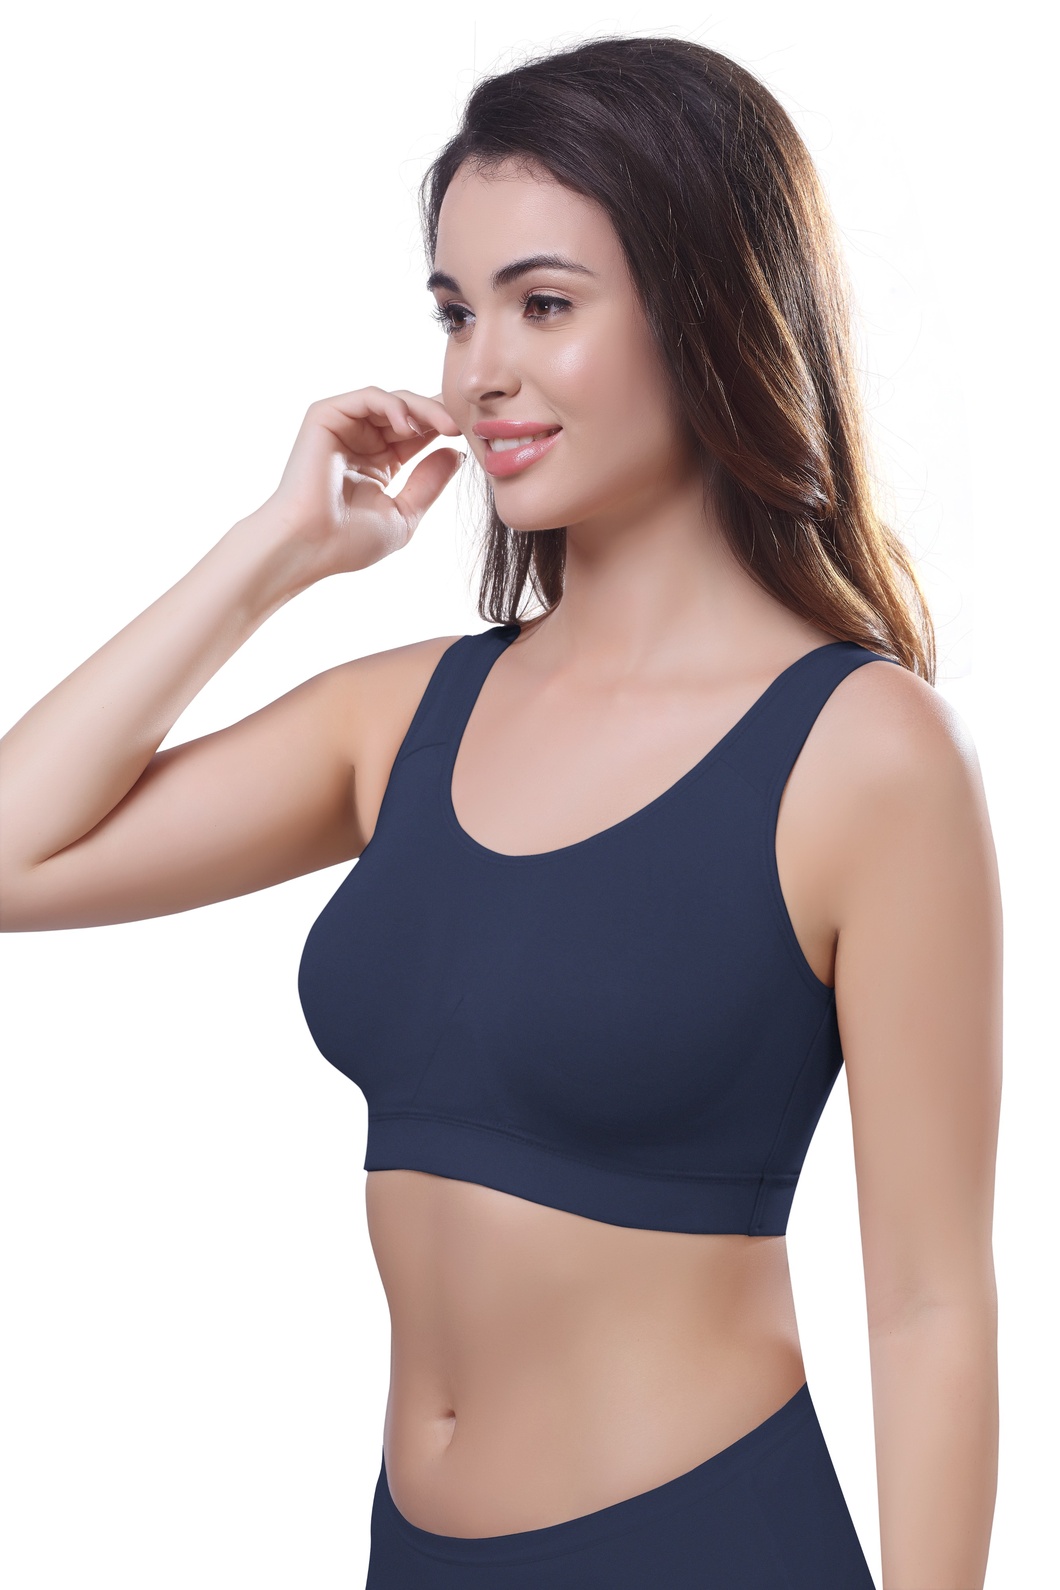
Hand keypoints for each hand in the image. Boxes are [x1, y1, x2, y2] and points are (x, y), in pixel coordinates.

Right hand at [253, 386, 464, 581]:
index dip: (444, 431)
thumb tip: (457, 455)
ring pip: (392, 401)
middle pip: (409, 413)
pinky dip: (392, 405)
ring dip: (423, 409)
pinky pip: (367, 397)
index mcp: (380, 463)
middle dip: (439, 416)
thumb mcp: (404, 514)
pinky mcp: (326, 416)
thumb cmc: (348, 541)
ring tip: (446, 427)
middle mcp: (362, 441)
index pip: (419, 435)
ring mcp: (344, 427)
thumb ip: (429, 484)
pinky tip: (410, 425)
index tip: (473, 438)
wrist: (309, 547)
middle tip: (465, 426)